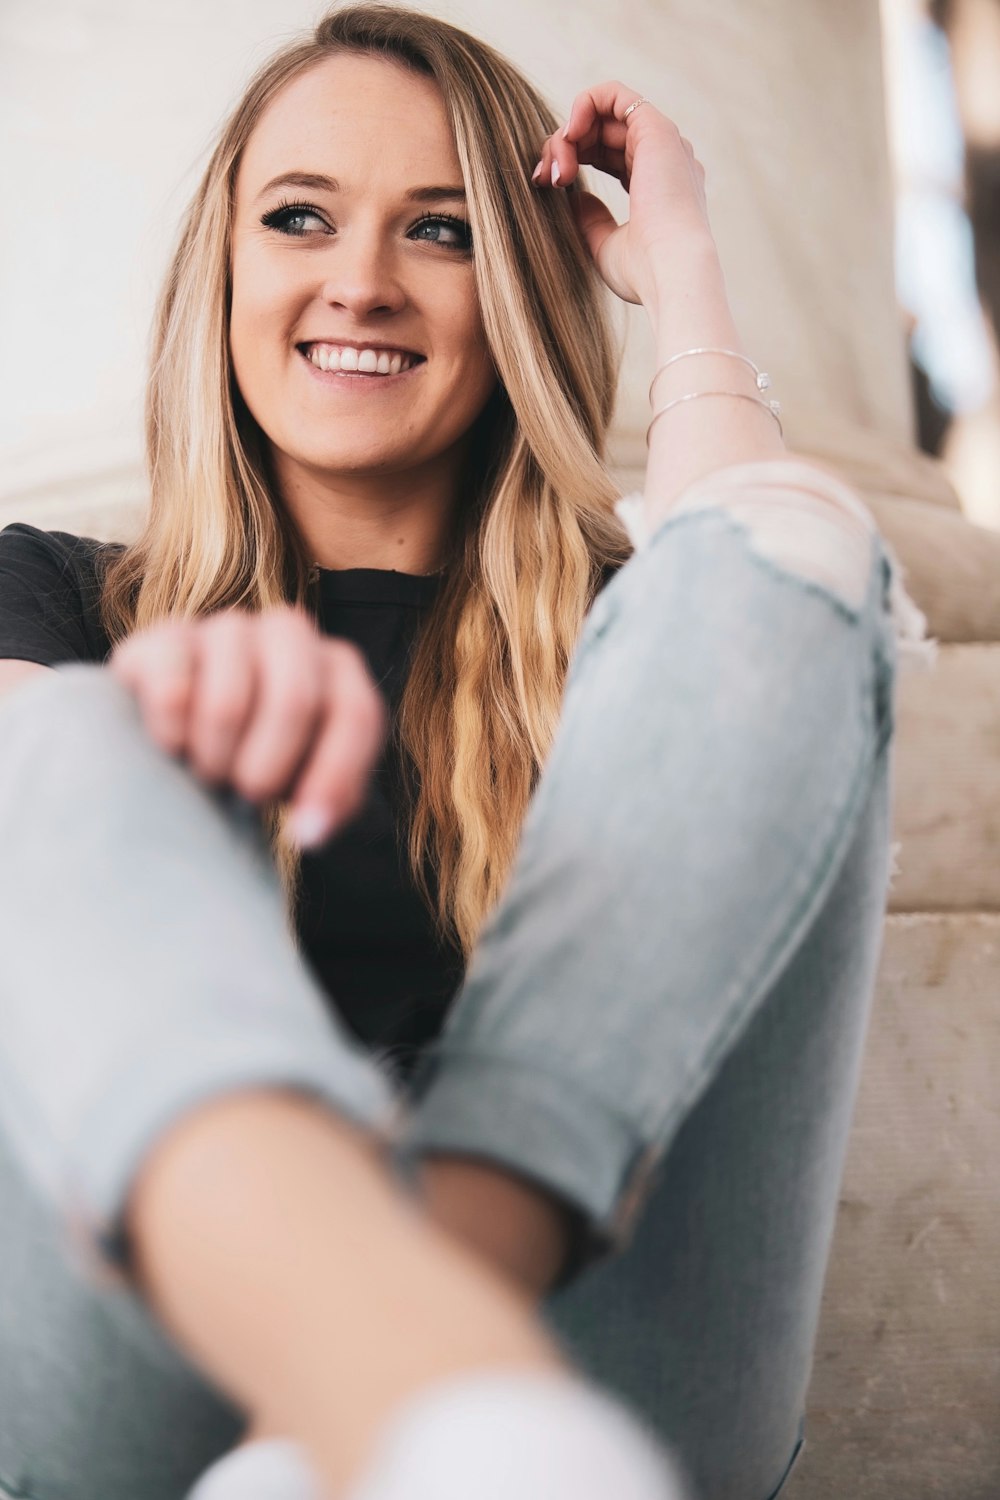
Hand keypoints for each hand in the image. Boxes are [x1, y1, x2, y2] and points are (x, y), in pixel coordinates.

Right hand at [108, 605, 386, 847]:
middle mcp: (289, 634)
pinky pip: (172, 693)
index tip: (306, 832)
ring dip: (214, 760)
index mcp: (339, 667)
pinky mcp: (166, 635)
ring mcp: (227, 627)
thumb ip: (330, 802)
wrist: (185, 733)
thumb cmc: (261, 758)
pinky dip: (171, 737)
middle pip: (293, 702)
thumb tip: (311, 830)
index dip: (333, 778)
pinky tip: (172, 744)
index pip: (356, 714)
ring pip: (227, 705)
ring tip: (209, 769)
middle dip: (265, 770)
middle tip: (245, 794)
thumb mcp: (308, 781)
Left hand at [532, 80, 717, 307]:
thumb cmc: (643, 273)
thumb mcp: (605, 246)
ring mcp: (661, 142)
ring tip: (557, 169)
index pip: (605, 155)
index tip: (546, 186)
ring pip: (602, 115)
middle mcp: (662, 159)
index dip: (571, 162)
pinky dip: (584, 104)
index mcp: (656, 185)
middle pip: (599, 134)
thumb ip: (590, 219)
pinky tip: (569, 132)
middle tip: (544, 178)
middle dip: (563, 149)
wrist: (671, 274)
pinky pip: (614, 94)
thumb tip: (573, 195)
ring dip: (568, 135)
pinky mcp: (656, 129)